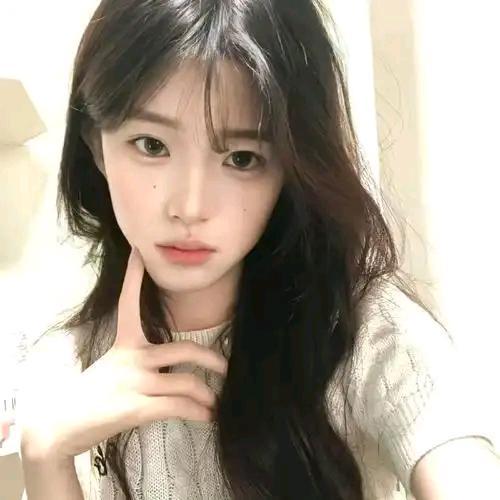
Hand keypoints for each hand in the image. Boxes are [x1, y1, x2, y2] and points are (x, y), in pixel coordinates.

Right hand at [21, 247, 227, 461]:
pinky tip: (207, 418)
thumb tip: (173, 372)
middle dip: (212, 359)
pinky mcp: (137, 407)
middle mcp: (132, 357)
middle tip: (227, 368)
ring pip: (188, 383)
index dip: (134, 276)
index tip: (138, 251)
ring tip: (215, 405)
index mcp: (125, 343)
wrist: (60, 425)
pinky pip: (179, 406)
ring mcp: (135, 381)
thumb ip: (140, 361)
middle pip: (185, 350)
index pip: (128, 302)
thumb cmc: (91, 395)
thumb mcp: (114, 367)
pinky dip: (199, 413)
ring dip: (208, 396)